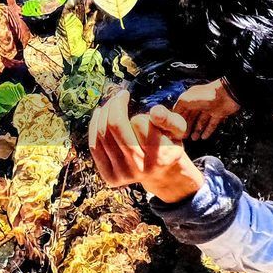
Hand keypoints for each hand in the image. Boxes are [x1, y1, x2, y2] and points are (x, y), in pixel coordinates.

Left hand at [88, 89, 204, 203]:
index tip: (146, 114)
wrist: (160, 173)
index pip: (139, 122)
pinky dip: (94, 126)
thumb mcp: (178, 129)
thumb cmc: (168, 144)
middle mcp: (140, 168)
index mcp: (160, 156)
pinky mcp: (110, 177)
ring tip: (111, 103)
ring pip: (102, 134)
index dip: (140, 115)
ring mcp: (123, 175)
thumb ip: (170, 119)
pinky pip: (94, 146)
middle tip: (120, 95)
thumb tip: (155, 112)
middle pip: (116, 125)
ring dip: (104, 112)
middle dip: (115, 104)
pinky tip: (100, 113)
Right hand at [173, 79, 240, 139]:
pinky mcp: (219, 114)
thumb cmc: (206, 95)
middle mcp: (200, 103)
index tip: (176, 129)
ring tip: (193, 139)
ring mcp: (210, 109)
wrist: (226, 95)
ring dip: (197, 131)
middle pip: (192, 117)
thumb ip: (178, 107)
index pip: (183, 110)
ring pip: (201, 122)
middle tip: (184, 136)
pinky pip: (212, 125)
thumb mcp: (186, 100)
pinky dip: (208, 131)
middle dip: (188, 127)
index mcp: (191, 98)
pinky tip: (203, 137)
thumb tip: (174, 115)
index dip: (179, 119)